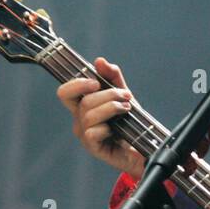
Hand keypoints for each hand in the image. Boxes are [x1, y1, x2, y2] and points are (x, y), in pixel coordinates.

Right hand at [55, 56, 146, 177]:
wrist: (144, 147)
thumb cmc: (131, 122)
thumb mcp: (123, 94)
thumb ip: (113, 77)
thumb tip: (99, 61)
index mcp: (83, 106)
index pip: (66, 92)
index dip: (76, 84)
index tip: (96, 82)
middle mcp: (80, 120)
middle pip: (83, 101)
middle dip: (108, 94)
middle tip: (126, 96)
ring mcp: (85, 135)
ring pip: (88, 115)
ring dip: (111, 108)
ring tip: (126, 109)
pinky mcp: (93, 148)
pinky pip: (92, 133)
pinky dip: (107, 128)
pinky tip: (118, 130)